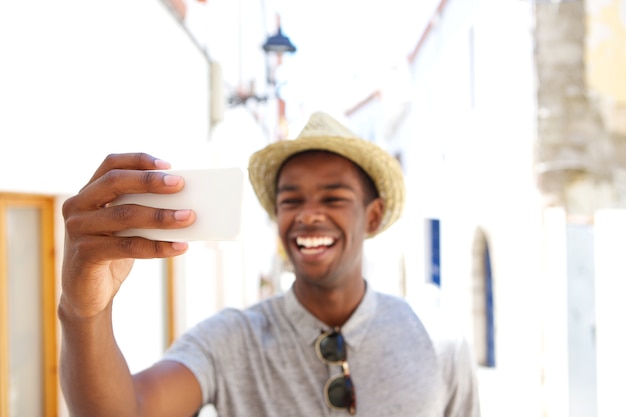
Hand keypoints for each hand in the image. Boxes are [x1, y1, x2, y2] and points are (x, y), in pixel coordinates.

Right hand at [59, 153, 195, 318]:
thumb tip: (186, 204)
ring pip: (124, 215)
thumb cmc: (113, 254)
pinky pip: (127, 246)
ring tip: (188, 217)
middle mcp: (78, 205)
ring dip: (160, 216)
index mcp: (88, 192)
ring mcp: (78, 229)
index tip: (168, 164)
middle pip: (115, 183)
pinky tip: (179, 247)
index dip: (138, 160)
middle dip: (150, 181)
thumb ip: (143, 211)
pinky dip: (157, 247)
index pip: (111, 164)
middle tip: (180, 184)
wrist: (87, 296)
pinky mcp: (84, 254)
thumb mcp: (126, 228)